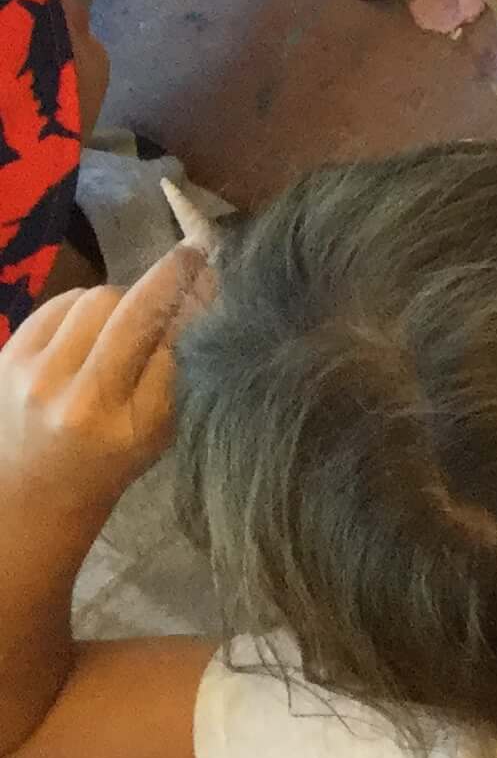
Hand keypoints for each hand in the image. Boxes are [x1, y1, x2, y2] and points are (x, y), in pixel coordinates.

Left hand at [0, 246, 204, 523]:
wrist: (29, 494)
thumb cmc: (109, 463)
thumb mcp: (161, 430)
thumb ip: (182, 368)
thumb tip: (204, 289)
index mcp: (129, 424)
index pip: (176, 342)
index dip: (198, 300)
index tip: (215, 272)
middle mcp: (79, 398)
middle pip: (134, 308)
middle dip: (166, 280)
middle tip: (188, 262)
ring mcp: (34, 376)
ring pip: (96, 297)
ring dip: (122, 299)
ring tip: (126, 320)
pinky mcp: (5, 358)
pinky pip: (58, 303)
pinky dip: (82, 306)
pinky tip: (88, 328)